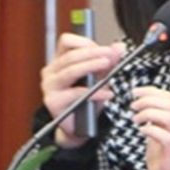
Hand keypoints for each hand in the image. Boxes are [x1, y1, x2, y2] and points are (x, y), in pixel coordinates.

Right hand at [40, 33, 124, 147]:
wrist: (79, 128)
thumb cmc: (86, 100)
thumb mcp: (99, 78)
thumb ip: (108, 62)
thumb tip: (120, 47)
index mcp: (59, 61)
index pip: (66, 42)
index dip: (85, 42)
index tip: (103, 49)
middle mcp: (51, 71)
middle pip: (70, 55)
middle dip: (93, 53)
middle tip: (110, 54)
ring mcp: (49, 86)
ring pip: (71, 71)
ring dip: (91, 66)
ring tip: (107, 65)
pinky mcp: (53, 101)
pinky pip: (75, 93)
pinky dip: (94, 92)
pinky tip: (107, 93)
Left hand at [130, 86, 169, 169]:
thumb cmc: (160, 156)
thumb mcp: (157, 131)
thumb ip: (154, 117)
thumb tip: (141, 100)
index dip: (152, 92)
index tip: (136, 92)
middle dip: (149, 100)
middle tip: (134, 106)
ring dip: (149, 114)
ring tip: (136, 119)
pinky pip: (166, 137)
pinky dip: (151, 130)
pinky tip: (142, 131)